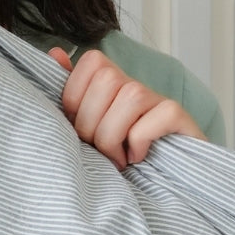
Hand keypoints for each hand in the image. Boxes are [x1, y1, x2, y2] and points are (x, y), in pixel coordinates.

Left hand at [50, 48, 203, 168]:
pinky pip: (151, 121)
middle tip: (98, 149)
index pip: (91, 62)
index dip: (75, 97)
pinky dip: (138, 144)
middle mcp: (136, 86)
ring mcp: (160, 100)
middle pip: (107, 79)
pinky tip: (137, 156)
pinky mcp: (178, 118)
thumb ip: (71, 93)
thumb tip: (56, 54)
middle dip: (92, 124)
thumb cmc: (119, 154)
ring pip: (130, 98)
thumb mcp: (88, 127)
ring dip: (114, 138)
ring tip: (117, 158)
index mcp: (112, 83)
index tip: (79, 126)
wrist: (164, 180)